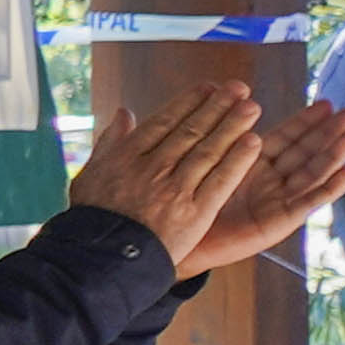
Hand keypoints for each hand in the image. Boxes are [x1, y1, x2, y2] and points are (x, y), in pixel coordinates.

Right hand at [67, 83, 261, 265]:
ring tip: (252, 108)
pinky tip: (253, 143)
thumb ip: (110, 141)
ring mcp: (174, 189)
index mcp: (128, 156)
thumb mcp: (91, 173)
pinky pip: (219, 181)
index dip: (189, 102)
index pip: (164, 122)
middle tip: (239, 88)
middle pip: (191, 131)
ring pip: (208, 151)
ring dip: (232, 127)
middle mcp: (153, 167)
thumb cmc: (95, 216)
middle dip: (217, 107)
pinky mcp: (193, 212)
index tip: (209, 87)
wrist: (100, 257)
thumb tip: (123, 112)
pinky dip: (237, 161)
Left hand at [178, 102, 344, 280]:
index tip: (326, 103)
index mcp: (254, 163)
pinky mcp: (279, 223)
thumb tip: (218, 103)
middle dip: (330, 132)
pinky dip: (329, 189)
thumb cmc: (188, 204)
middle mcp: (271, 181)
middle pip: (307, 152)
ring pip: (312, 174)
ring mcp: (278, 202)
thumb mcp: (204, 164)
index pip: (286, 137)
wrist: (181, 243)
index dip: (306, 121)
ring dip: (335, 155)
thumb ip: (216, 139)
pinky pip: (307, 204)